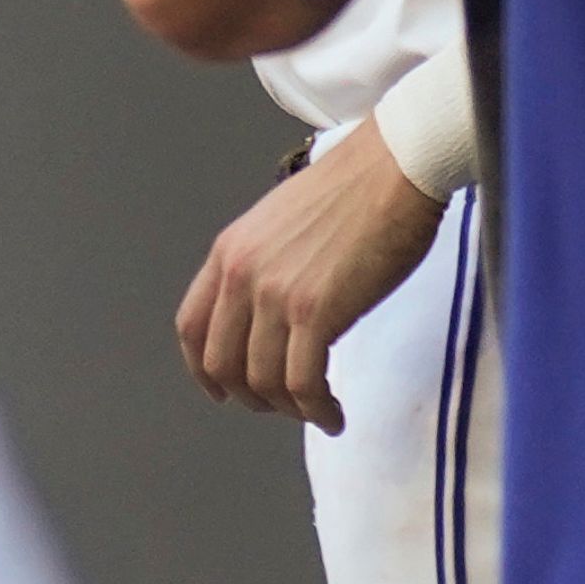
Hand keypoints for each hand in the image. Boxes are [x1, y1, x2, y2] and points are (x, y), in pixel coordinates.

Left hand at [175, 120, 444, 432]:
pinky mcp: (315, 311)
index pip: (192, 327)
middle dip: (250, 398)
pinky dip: (317, 410)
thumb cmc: (352, 193)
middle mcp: (241, 274)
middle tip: (283, 407)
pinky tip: (334, 414)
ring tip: (318, 411)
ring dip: (290, 409)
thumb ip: (264, 265)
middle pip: (221, 364)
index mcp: (228, 251)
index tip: (222, 393)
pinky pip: (303, 384)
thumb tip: (270, 313)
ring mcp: (275, 294)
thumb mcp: (280, 224)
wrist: (393, 169)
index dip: (202, 370)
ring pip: (262, 381)